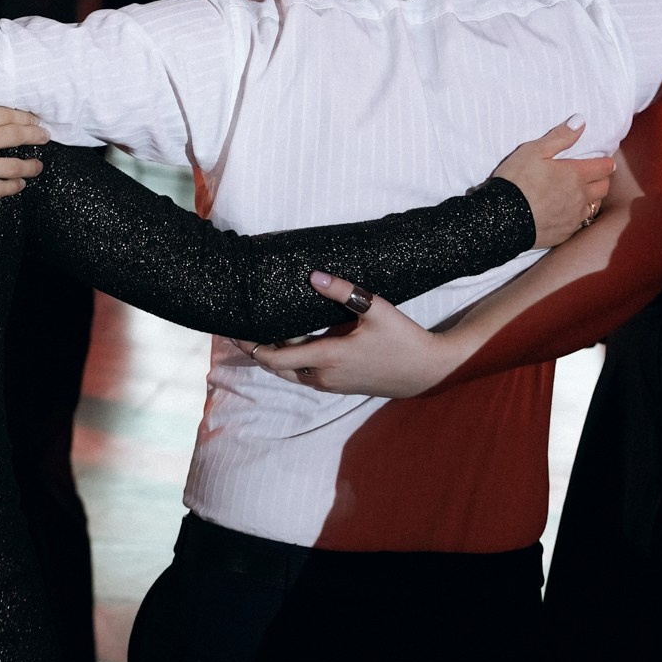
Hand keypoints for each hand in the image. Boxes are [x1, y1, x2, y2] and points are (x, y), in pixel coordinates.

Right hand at [0, 108, 47, 202]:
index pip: (5, 114)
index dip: (23, 116)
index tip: (33, 118)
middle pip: (16, 135)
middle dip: (34, 135)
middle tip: (45, 135)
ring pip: (14, 165)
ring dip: (31, 165)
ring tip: (38, 165)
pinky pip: (0, 188)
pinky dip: (13, 186)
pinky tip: (20, 185)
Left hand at [248, 276, 465, 397]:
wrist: (428, 372)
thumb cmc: (404, 339)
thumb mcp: (376, 308)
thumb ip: (343, 291)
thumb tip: (313, 275)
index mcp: (327, 357)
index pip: (274, 356)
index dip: (250, 344)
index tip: (233, 329)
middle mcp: (322, 375)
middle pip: (275, 367)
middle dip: (254, 350)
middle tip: (237, 330)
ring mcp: (330, 384)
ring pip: (289, 373)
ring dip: (272, 356)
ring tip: (257, 334)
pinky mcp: (338, 386)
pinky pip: (303, 376)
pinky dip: (289, 362)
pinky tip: (288, 343)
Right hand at [489, 119, 614, 247]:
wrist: (502, 218)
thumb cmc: (517, 180)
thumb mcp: (534, 151)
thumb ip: (560, 136)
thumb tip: (580, 121)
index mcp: (576, 174)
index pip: (604, 167)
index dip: (605, 162)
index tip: (603, 161)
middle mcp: (581, 196)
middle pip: (604, 187)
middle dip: (602, 180)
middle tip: (593, 176)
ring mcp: (575, 216)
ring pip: (595, 206)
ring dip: (592, 199)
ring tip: (580, 195)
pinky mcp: (566, 232)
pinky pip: (580, 223)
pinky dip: (576, 216)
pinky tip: (565, 213)